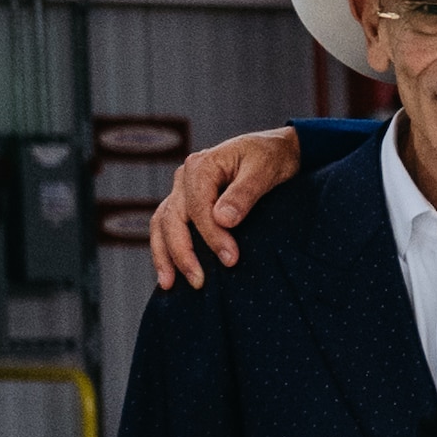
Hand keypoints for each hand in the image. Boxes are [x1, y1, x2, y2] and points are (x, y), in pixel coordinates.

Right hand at [148, 128, 305, 287]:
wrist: (274, 151)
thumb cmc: (271, 158)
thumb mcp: (264, 170)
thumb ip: (244, 194)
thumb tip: (223, 219)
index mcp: (201, 165)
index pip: (198, 208)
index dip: (211, 236)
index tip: (230, 259)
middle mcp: (184, 177)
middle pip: (172, 218)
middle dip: (183, 253)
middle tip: (199, 282)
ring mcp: (182, 191)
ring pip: (162, 224)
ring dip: (164, 255)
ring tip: (170, 285)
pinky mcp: (185, 204)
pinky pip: (166, 227)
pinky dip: (165, 249)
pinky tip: (170, 273)